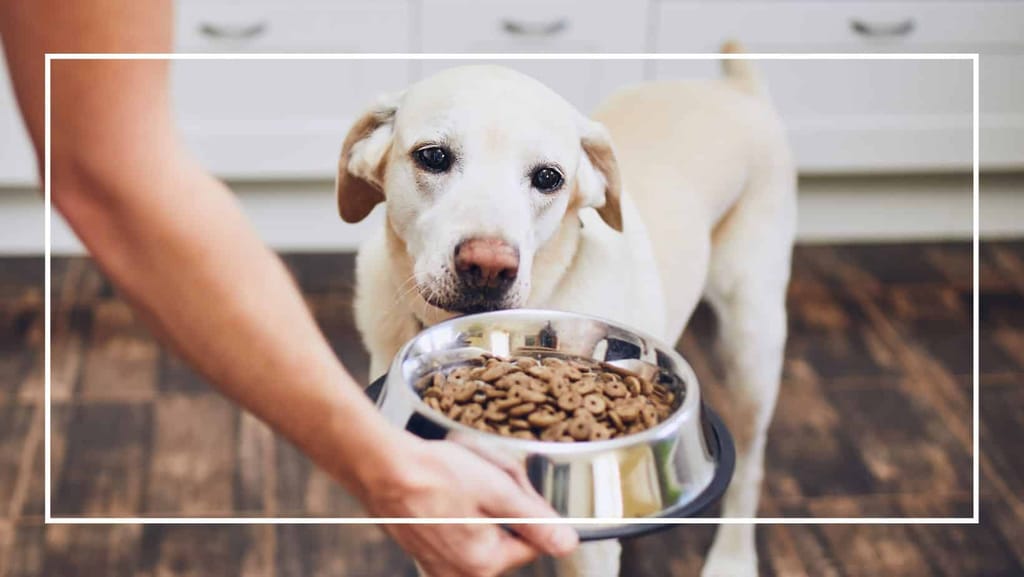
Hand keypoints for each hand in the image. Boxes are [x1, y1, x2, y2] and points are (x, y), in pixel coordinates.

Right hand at [363, 437, 578, 576]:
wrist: (382, 466)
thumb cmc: (435, 474)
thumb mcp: (498, 490)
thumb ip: (536, 521)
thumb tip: (568, 543)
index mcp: (484, 562)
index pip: (533, 541)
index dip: (529, 507)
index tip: (513, 485)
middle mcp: (461, 572)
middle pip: (506, 534)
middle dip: (502, 502)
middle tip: (485, 473)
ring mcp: (438, 563)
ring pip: (482, 529)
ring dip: (480, 501)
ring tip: (461, 476)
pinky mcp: (423, 549)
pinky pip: (456, 529)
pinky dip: (457, 506)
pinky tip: (445, 486)